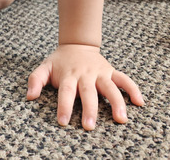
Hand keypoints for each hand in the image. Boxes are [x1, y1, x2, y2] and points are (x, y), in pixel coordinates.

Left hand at [26, 44, 143, 129]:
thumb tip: (29, 96)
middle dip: (90, 108)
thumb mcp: (45, 66)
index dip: (64, 105)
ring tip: (121, 119)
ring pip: (110, 87)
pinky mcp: (111, 72)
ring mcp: (100, 73)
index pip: (66, 91)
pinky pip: (124, 80)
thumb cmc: (60, 61)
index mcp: (69, 75)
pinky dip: (133, 89)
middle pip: (88, 92)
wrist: (77, 44)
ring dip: (116, 103)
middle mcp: (85, 74)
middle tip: (90, 126)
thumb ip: (35, 79)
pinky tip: (140, 103)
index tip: (63, 121)